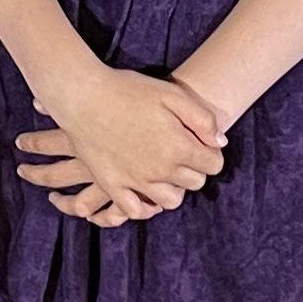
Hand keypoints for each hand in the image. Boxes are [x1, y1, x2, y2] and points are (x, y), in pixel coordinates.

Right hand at [17, 60, 225, 219]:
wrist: (83, 96)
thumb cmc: (128, 90)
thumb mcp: (171, 93)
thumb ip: (202, 119)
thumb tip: (219, 143)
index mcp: (179, 148)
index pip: (214, 165)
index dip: (210, 152)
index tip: (198, 141)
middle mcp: (161, 170)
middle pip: (195, 182)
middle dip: (194, 168)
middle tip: (180, 150)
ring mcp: (136, 181)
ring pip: (170, 201)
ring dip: (173, 188)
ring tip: (164, 170)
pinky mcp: (113, 185)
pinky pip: (135, 211)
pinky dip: (144, 207)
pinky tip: (145, 193)